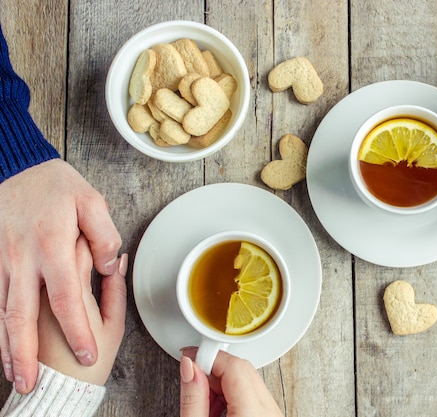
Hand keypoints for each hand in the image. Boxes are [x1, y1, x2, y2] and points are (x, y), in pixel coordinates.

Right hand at [0, 159, 121, 392]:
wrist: (16, 170)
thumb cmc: (56, 186)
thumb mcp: (91, 202)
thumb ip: (104, 237)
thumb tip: (111, 268)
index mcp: (52, 247)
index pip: (66, 299)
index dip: (76, 331)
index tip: (87, 354)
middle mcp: (23, 261)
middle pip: (21, 318)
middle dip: (26, 356)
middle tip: (32, 386)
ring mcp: (5, 264)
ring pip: (2, 314)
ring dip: (6, 348)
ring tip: (15, 377)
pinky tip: (3, 346)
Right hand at [180, 349, 283, 416]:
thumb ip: (193, 399)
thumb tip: (189, 367)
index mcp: (253, 413)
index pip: (233, 365)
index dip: (209, 357)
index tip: (190, 356)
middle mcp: (269, 411)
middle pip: (242, 370)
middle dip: (213, 372)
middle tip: (193, 384)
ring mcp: (273, 414)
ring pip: (247, 381)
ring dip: (222, 386)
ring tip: (206, 408)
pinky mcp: (271, 416)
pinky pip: (253, 395)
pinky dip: (233, 397)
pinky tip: (218, 413)